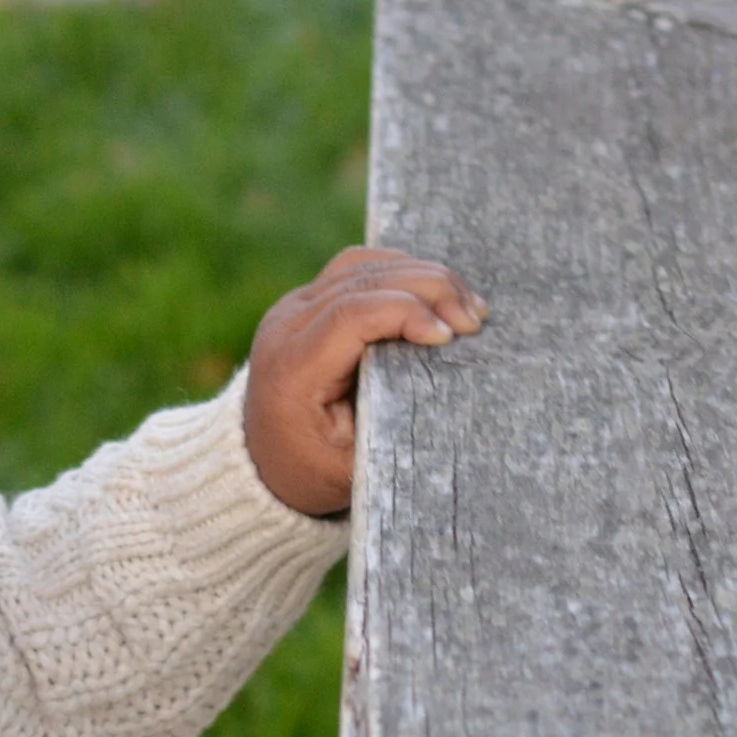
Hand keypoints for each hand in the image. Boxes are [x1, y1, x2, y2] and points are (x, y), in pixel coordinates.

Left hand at [241, 244, 487, 516]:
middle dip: (428, 289)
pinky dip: (402, 271)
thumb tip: (444, 391)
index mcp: (290, 369)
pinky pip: (359, 267)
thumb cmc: (309, 471)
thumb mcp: (348, 466)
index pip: (350, 315)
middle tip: (475, 318)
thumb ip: (387, 428)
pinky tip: (438, 292)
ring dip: (422, 274)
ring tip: (466, 304)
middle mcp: (284, 327)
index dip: (406, 313)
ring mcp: (293, 307)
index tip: (450, 336)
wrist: (260, 462)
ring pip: (363, 265)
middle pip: (362, 280)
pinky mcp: (308, 299)